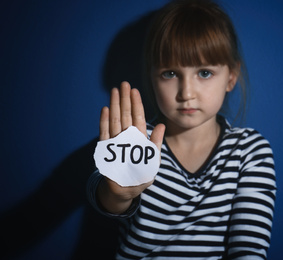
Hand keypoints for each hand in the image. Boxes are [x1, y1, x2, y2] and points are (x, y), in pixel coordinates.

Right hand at [97, 81, 164, 213]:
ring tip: (114, 91)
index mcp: (139, 138)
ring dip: (115, 105)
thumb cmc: (141, 176)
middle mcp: (127, 137)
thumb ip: (155, 143)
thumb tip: (161, 125)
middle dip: (125, 99)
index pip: (138, 117)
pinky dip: (105, 122)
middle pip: (126, 114)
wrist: (126, 190)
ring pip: (115, 120)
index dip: (136, 103)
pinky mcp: (106, 150)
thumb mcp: (152, 160)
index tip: (135, 90)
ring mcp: (116, 142)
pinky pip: (105, 134)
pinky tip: (105, 109)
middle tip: (123, 83)